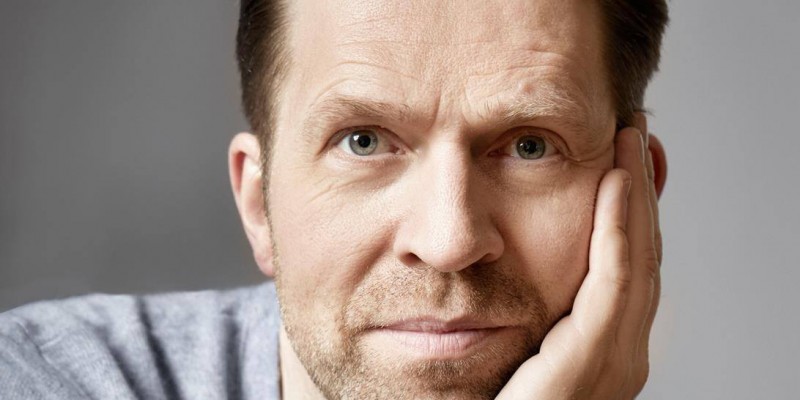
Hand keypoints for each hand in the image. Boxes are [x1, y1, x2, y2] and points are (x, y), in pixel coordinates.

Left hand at [497, 125, 662, 398]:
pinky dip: (618, 229)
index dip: (629, 208)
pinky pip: (613, 281)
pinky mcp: (594, 362)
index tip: (620, 156)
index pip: (627, 265)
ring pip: (637, 258)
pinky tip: (614, 184)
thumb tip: (514, 258)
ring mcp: (615, 360)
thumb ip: (531, 307)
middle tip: (635, 133)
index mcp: (604, 349)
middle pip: (641, 255)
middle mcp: (621, 354)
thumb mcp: (514, 345)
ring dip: (636, 195)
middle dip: (640, 191)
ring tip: (630, 140)